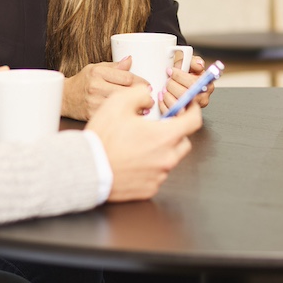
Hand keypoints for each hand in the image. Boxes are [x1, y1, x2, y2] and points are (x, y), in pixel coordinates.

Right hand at [62, 58, 145, 120]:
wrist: (65, 98)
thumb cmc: (82, 82)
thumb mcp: (96, 68)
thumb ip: (115, 66)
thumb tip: (130, 59)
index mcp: (98, 72)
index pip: (126, 77)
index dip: (140, 81)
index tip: (147, 85)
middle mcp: (96, 87)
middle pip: (126, 91)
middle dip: (142, 95)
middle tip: (151, 98)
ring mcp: (94, 102)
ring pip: (122, 104)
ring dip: (136, 107)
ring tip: (145, 108)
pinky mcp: (93, 114)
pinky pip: (113, 115)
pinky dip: (124, 116)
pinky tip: (131, 116)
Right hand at [85, 84, 201, 201]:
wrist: (88, 169)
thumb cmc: (103, 138)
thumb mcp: (118, 103)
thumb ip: (139, 94)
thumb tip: (148, 97)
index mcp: (165, 136)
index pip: (194, 121)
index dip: (193, 110)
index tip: (188, 107)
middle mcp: (167, 158)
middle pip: (184, 141)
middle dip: (175, 131)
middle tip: (158, 126)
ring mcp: (159, 176)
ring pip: (170, 159)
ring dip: (161, 150)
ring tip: (139, 144)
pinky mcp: (149, 189)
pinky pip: (157, 175)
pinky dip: (150, 166)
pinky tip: (134, 160)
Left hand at [160, 55, 213, 111]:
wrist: (182, 84)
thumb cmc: (186, 74)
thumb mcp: (190, 63)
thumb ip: (194, 61)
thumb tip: (199, 64)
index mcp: (207, 85)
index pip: (192, 82)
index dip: (178, 76)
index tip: (171, 71)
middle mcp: (203, 98)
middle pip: (184, 94)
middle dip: (172, 85)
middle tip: (167, 81)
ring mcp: (193, 109)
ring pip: (178, 105)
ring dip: (167, 95)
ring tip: (165, 89)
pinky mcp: (183, 116)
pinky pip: (171, 113)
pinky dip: (163, 104)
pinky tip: (163, 97)